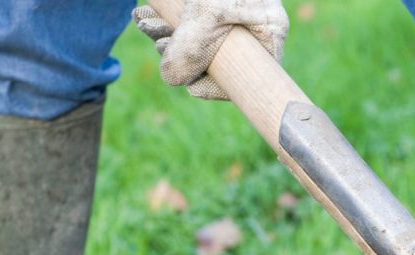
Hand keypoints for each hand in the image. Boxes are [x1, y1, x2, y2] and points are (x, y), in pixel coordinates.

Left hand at [133, 0, 288, 99]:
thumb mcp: (206, 14)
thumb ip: (190, 51)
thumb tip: (174, 79)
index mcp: (269, 31)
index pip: (247, 77)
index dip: (218, 86)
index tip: (192, 84)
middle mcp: (254, 25)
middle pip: (216, 59)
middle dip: (180, 53)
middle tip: (158, 39)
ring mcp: (232, 15)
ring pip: (197, 41)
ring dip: (166, 36)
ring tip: (145, 22)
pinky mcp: (210, 6)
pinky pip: (188, 24)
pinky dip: (164, 22)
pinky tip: (146, 14)